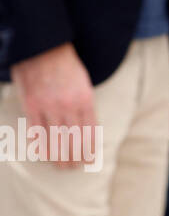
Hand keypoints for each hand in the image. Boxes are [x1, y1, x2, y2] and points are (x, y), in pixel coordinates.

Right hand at [10, 43, 95, 167]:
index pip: (89, 131)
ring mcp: (48, 106)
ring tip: (61, 166)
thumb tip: (86, 127)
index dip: (89, 148)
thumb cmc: (67, 65)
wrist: (45, 48)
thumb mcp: (84, 83)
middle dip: (74, 157)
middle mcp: (68, 105)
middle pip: (73, 139)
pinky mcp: (31, 106)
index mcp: (85, 99)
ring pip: (55, 139)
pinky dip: (41, 145)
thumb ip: (84, 104)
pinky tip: (45, 154)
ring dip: (59, 156)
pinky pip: (36, 131)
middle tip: (74, 168)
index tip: (89, 159)